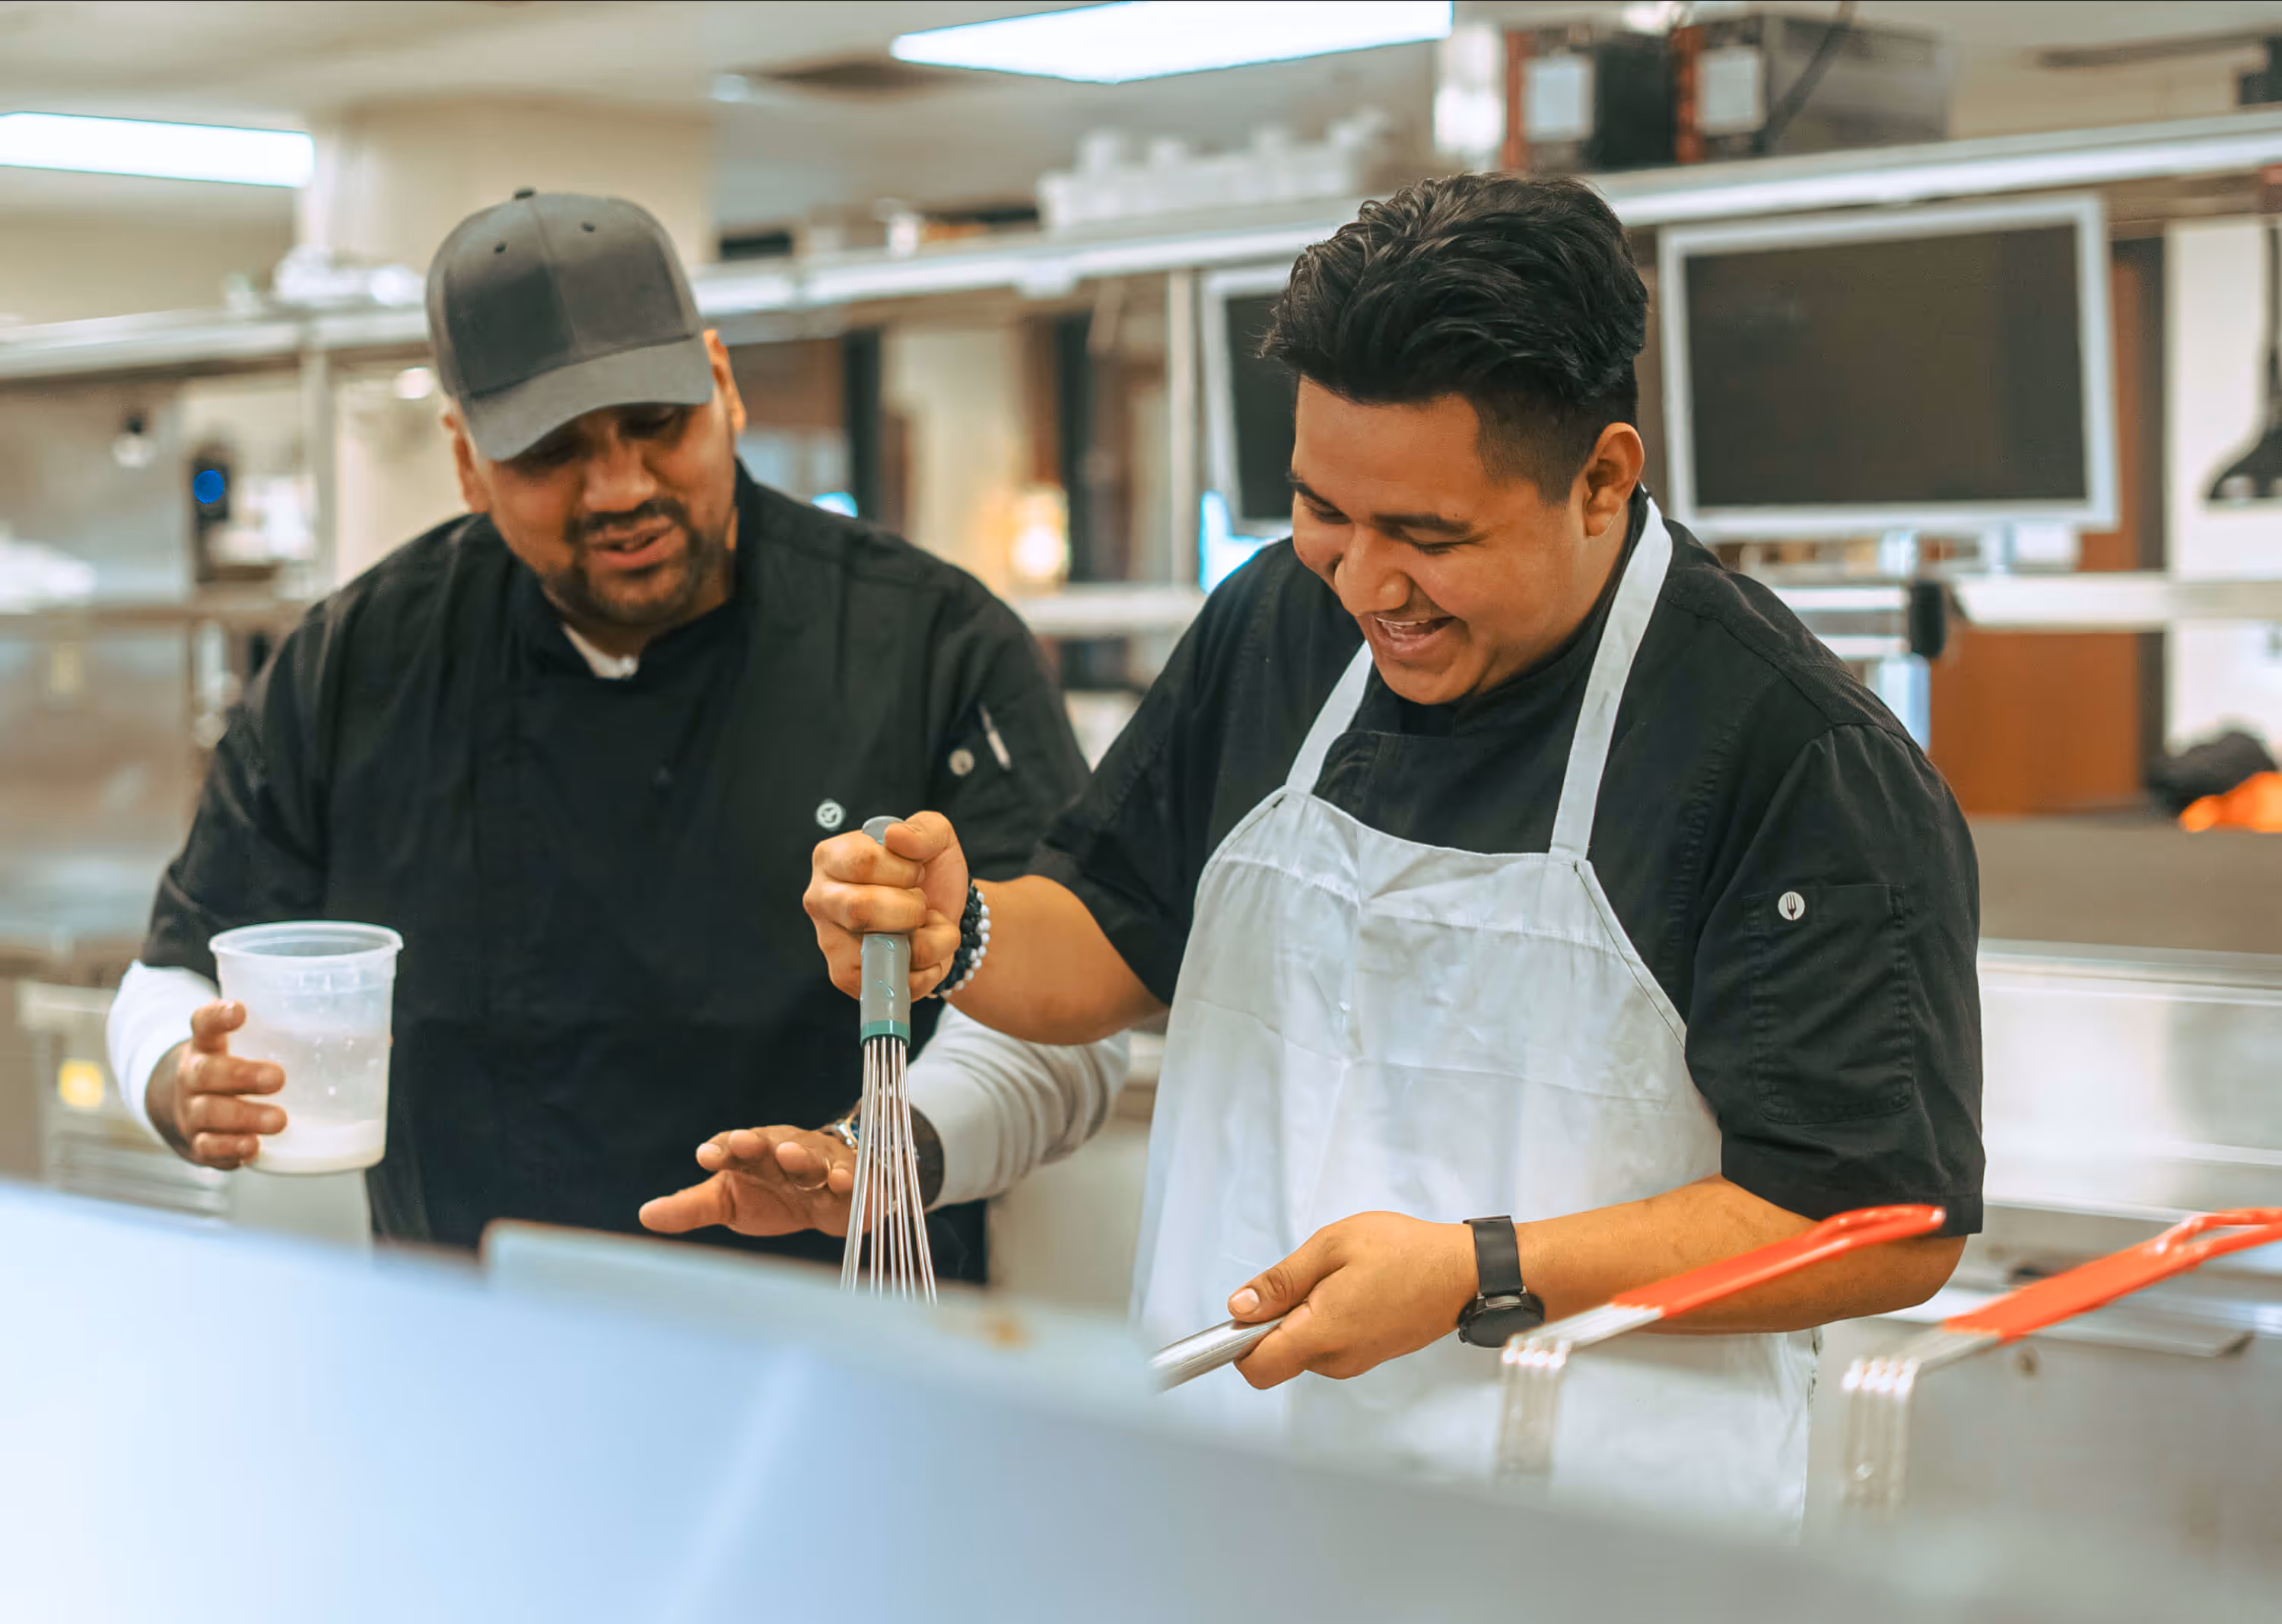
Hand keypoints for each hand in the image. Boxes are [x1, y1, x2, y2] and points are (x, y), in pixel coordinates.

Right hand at [151, 1001, 286, 1169]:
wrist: (182, 1110)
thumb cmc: (230, 1074)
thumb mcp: (242, 1049)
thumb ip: (278, 1040)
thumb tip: (355, 1037)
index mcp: (206, 1047)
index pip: (204, 1024)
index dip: (218, 1016)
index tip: (240, 1011)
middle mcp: (192, 1077)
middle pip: (207, 1073)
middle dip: (243, 1076)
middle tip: (278, 1078)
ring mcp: (190, 1111)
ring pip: (209, 1113)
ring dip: (245, 1118)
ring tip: (279, 1121)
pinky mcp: (197, 1143)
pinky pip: (208, 1147)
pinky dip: (230, 1149)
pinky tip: (252, 1147)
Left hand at [638, 1125, 857, 1238]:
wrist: (828, 1198)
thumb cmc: (771, 1193)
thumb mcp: (728, 1200)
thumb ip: (690, 1207)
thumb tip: (644, 1214)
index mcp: (752, 1153)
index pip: (734, 1146)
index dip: (721, 1149)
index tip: (705, 1157)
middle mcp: (786, 1150)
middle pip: (773, 1143)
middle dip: (759, 1143)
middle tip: (745, 1143)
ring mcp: (822, 1163)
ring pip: (812, 1157)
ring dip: (801, 1156)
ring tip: (790, 1157)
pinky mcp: (853, 1181)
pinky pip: (852, 1177)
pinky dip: (848, 1178)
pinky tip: (841, 1182)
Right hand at [803, 811, 968, 1000]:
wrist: (942, 915)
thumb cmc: (928, 873)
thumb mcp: (937, 838)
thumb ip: (923, 830)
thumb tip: (894, 837)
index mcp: (831, 857)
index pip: (862, 863)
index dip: (904, 871)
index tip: (916, 871)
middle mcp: (820, 899)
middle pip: (860, 910)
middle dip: (911, 909)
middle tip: (920, 903)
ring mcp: (829, 943)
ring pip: (880, 951)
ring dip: (925, 941)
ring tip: (922, 926)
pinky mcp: (846, 978)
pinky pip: (892, 982)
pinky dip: (926, 970)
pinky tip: (919, 951)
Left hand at [1226, 1212, 1478, 1388]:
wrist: (1464, 1272)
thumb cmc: (1404, 1251)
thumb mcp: (1332, 1246)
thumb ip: (1281, 1281)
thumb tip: (1239, 1308)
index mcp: (1323, 1333)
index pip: (1256, 1368)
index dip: (1236, 1342)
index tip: (1244, 1311)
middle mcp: (1336, 1360)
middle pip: (1276, 1357)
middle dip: (1274, 1321)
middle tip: (1308, 1278)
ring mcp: (1355, 1363)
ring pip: (1301, 1350)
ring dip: (1303, 1318)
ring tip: (1339, 1279)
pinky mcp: (1368, 1357)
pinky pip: (1327, 1347)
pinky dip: (1325, 1322)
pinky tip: (1352, 1290)